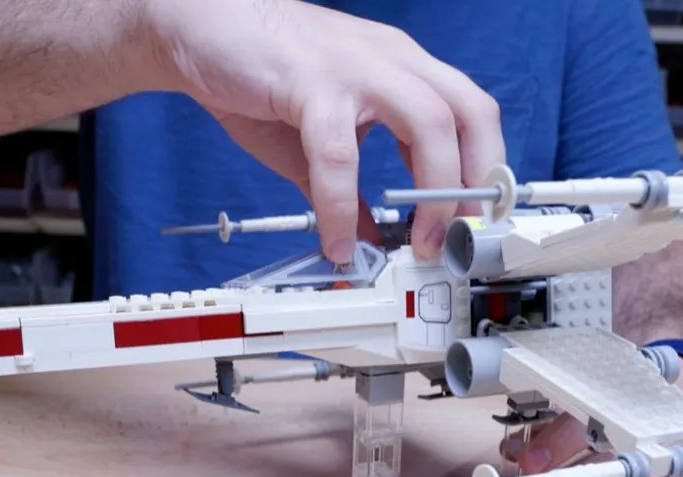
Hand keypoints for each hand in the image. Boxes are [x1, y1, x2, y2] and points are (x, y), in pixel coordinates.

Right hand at [139, 0, 504, 261]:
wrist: (195, 29)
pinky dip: (343, 205)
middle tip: (458, 237)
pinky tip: (335, 237)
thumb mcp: (321, 141)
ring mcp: (354, 67)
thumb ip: (350, 190)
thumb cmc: (259, 75)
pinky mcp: (310, 81)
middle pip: (470, 113)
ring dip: (434, 192)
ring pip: (429, 123)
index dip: (486, 168)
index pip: (473, 113)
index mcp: (402, 69)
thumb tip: (367, 240)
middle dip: (474, 183)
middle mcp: (390, 60)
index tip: (477, 221)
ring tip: (418, 242)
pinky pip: (340, 153)